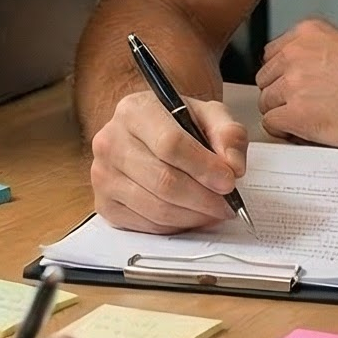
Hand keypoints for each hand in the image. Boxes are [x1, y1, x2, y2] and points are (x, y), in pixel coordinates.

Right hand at [90, 86, 247, 232]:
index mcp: (135, 111)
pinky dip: (175, 226)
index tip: (228, 181)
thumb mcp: (208, 115)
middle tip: (227, 204)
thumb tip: (234, 167)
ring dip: (193, 216)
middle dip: (203, 199)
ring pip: (155, 208)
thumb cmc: (176, 124)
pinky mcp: (104, 204)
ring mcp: (103, 175)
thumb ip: (228, 134)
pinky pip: (146, 225)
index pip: (170, 144)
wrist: (145, 134)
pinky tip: (190, 215)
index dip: (204, 168)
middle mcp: (111, 141)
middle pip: (163, 181)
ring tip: (214, 211)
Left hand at [257, 18, 337, 148]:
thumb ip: (316, 52)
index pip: (273, 54)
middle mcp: (296, 53)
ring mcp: (293, 83)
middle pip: (266, 78)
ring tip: (312, 117)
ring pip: (266, 102)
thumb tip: (297, 68)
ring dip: (284, 112)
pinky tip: (307, 130)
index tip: (298, 85)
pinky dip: (286, 130)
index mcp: (308, 32)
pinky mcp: (295, 113)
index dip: (285, 74)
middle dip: (282, 94)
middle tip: (307, 104)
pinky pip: (272, 123)